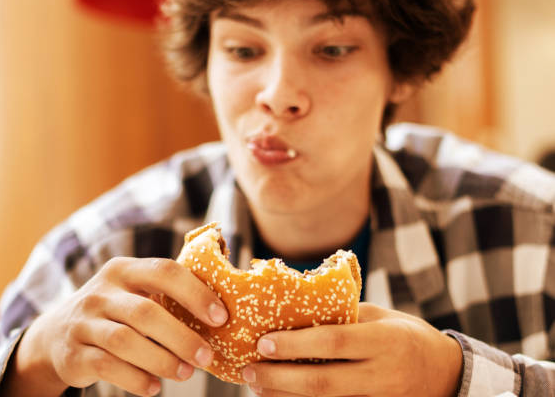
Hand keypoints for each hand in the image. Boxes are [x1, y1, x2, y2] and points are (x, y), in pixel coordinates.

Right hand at [0, 257, 228, 396]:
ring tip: (186, 373)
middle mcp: (101, 292)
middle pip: (146, 312)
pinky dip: (135, 379)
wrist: (56, 334)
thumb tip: (222, 313)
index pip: (164, 271)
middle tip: (207, 356)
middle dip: (181, 336)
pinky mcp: (74, 353)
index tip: (220, 317)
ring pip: (125, 341)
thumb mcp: (133, 292)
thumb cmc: (115, 311)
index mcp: (124, 270)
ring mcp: (84, 322)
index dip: (195, 293)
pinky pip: (107, 367)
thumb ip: (167, 295)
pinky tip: (155, 387)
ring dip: (161, 360)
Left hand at [242, 303, 462, 396]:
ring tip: (257, 386)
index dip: (296, 345)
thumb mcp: (382, 316)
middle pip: (323, 383)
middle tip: (249, 371)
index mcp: (385, 341)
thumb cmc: (407, 336)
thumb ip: (343, 316)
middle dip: (280, 379)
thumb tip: (295, 308)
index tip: (263, 342)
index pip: (334, 343)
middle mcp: (383, 375)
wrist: (446, 374)